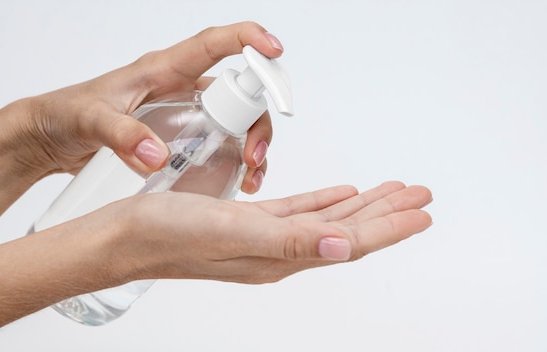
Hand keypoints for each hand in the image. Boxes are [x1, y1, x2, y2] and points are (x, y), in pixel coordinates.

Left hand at [18, 21, 281, 192]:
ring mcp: (184, 115)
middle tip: (253, 155)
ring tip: (251, 175)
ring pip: (237, 121)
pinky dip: (236, 162)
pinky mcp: (180, 139)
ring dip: (253, 145)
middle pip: (239, 93)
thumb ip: (120, 134)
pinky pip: (221, 144)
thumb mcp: (89, 120)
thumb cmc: (65, 114)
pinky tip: (236, 181)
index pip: (215, 43)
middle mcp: (180, 89)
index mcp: (163, 70)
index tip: (274, 50)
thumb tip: (157, 156)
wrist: (49, 138)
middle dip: (258, 120)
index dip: (249, 39)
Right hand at [85, 181, 431, 284]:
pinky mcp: (247, 223)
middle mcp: (278, 251)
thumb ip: (290, 239)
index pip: (349, 242)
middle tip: (419, 195)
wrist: (123, 236)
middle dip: (386, 213)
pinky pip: (297, 211)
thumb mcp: (231, 232)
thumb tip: (345, 246)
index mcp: (281, 256)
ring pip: (326, 219)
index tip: (422, 212)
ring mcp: (264, 238)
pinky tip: (338, 195)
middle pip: (346, 231)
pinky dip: (323, 201)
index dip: (389, 227)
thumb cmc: (167, 235)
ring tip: (390, 191)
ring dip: (360, 206)